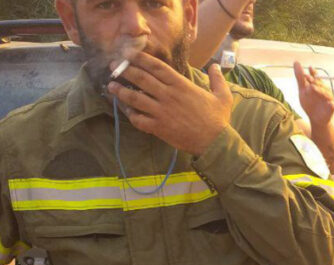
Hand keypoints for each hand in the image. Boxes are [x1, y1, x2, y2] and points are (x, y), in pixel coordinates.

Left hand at [108, 55, 232, 155]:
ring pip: (134, 98)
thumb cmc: (218, 119)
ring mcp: (161, 112)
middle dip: (125, 70)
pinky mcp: (158, 127)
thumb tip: (215, 65)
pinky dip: (129, 114)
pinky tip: (125, 110)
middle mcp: (168, 96)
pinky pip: (138, 119)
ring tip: (111, 86)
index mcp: (181, 85)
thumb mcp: (223, 96)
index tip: (129, 53)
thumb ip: (217, 79)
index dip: (140, 58)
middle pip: (141, 79)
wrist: (215, 143)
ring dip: (120, 91)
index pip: (156, 67)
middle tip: (113, 65)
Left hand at [294, 61, 333, 126]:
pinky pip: (332, 105)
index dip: (313, 73)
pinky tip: (330, 104)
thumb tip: (296, 62)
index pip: (316, 77)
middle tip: (308, 78)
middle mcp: (324, 90)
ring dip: (321, 90)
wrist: (314, 118)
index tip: (309, 68)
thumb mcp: (302, 90)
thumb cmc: (310, 103)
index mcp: (318, 85)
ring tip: (313, 87)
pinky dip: (331, 104)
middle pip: (321, 84)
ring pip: (327, 93)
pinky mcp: (332, 107)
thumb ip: (300, 77)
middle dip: (315, 81)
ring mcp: (329, 98)